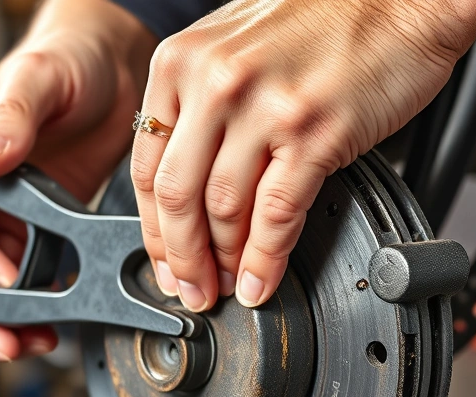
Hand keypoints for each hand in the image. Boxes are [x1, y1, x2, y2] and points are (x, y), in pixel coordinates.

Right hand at [0, 0, 156, 360]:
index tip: (5, 286)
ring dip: (12, 324)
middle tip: (12, 343)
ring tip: (39, 341)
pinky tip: (65, 318)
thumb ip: (9, 117)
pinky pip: (37, 280)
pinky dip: (46, 305)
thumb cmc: (66, 57)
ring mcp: (11, 218)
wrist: (115, 62)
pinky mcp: (47, 229)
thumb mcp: (38, 79)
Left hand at [131, 0, 475, 311]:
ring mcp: (263, 108)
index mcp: (182, 62)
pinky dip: (267, 259)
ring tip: (230, 287)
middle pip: (177, 196)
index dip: (153, 230)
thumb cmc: (329, 20)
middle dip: (180, 258)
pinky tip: (264, 279)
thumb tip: (194, 182)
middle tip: (190, 290)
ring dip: (225, 263)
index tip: (163, 260)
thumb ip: (204, 105)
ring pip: (223, 211)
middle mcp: (214, 82)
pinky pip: (276, 215)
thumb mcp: (236, 47)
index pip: (146, 166)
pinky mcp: (313, 132)